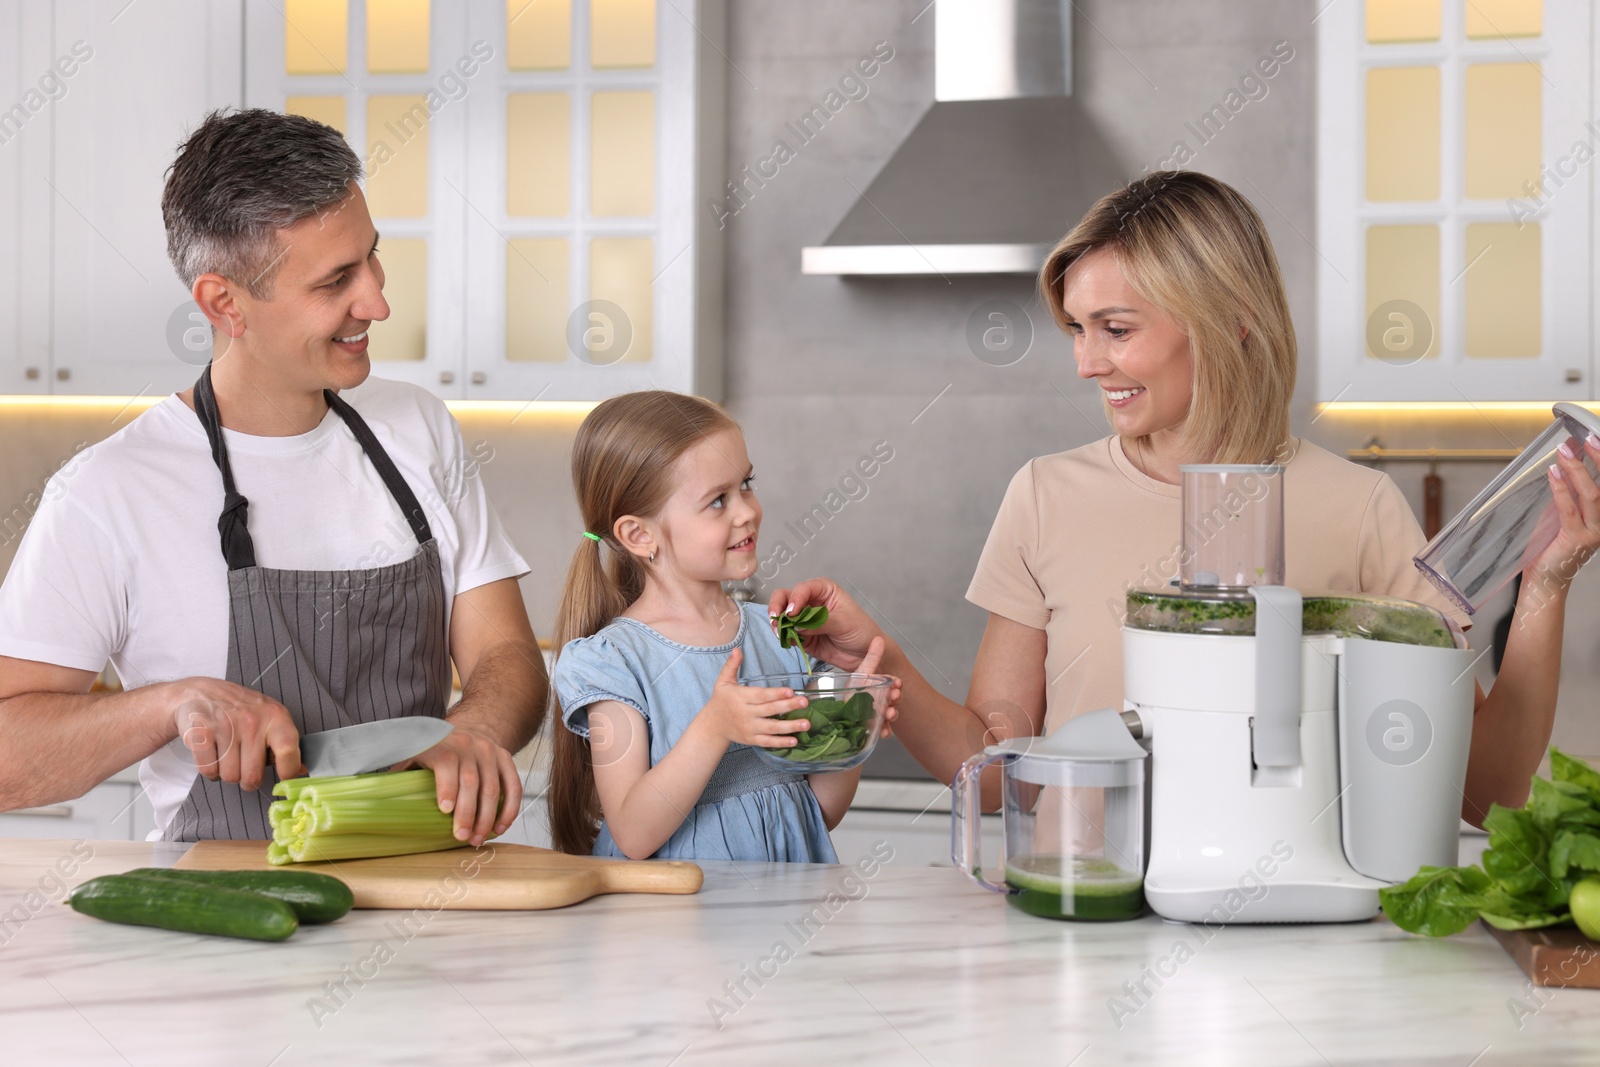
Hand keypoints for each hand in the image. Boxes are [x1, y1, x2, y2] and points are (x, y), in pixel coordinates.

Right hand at [166, 677, 303, 790]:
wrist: (200, 693)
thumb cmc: (241, 709)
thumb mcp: (270, 718)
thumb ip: (285, 744)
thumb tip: (300, 770)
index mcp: (275, 716)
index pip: (288, 750)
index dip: (288, 771)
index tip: (284, 777)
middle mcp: (251, 721)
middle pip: (252, 776)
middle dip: (247, 779)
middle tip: (244, 764)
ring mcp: (224, 726)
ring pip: (229, 777)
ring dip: (226, 773)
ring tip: (226, 753)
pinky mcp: (200, 733)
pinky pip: (208, 771)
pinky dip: (209, 769)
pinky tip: (212, 753)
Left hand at [405, 726, 520, 847]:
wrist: (473, 726)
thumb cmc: (437, 749)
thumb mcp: (415, 753)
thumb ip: (401, 772)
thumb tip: (375, 799)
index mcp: (441, 744)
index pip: (445, 763)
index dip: (446, 786)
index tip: (445, 810)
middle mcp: (468, 745)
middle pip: (471, 781)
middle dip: (467, 812)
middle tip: (462, 837)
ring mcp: (490, 752)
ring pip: (493, 787)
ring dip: (487, 817)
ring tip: (479, 839)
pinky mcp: (506, 759)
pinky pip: (513, 786)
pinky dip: (510, 808)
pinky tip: (500, 826)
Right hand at [700, 648, 812, 748]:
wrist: (712, 725)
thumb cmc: (721, 700)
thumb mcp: (723, 681)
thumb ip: (731, 665)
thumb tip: (738, 649)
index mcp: (741, 697)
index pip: (761, 696)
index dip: (776, 694)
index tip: (791, 691)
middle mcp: (746, 713)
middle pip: (770, 710)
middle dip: (788, 706)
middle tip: (805, 702)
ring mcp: (749, 728)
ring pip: (772, 727)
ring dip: (790, 726)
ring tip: (806, 723)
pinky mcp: (752, 740)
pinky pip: (768, 742)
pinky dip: (781, 742)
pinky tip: (795, 740)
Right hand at [766, 577, 888, 671]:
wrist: (865, 654)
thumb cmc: (862, 630)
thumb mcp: (844, 622)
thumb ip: (820, 622)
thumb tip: (798, 626)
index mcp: (824, 590)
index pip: (803, 588)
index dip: (795, 598)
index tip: (792, 612)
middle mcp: (811, 601)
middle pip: (785, 597)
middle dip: (778, 607)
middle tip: (776, 619)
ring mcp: (804, 619)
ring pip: (782, 616)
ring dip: (778, 623)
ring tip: (780, 633)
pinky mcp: (801, 635)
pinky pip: (787, 633)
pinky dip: (783, 636)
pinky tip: (787, 641)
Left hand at [855, 635, 902, 739]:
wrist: (840, 709)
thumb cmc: (853, 689)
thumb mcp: (862, 672)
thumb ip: (872, 657)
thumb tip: (879, 638)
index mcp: (880, 686)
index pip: (892, 684)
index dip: (896, 683)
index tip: (897, 682)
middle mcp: (881, 700)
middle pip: (893, 700)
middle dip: (895, 698)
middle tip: (894, 696)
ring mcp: (877, 714)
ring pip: (888, 714)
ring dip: (892, 714)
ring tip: (889, 713)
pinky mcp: (871, 726)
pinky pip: (880, 729)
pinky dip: (884, 731)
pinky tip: (884, 732)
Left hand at [1530, 433, 1599, 593]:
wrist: (1545, 579)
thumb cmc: (1552, 547)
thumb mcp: (1563, 513)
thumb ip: (1568, 492)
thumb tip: (1567, 462)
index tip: (1595, 439)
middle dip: (1599, 460)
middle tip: (1588, 439)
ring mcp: (1593, 533)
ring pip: (1592, 495)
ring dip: (1578, 470)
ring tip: (1566, 451)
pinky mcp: (1576, 539)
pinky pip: (1570, 509)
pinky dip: (1562, 488)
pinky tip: (1555, 473)